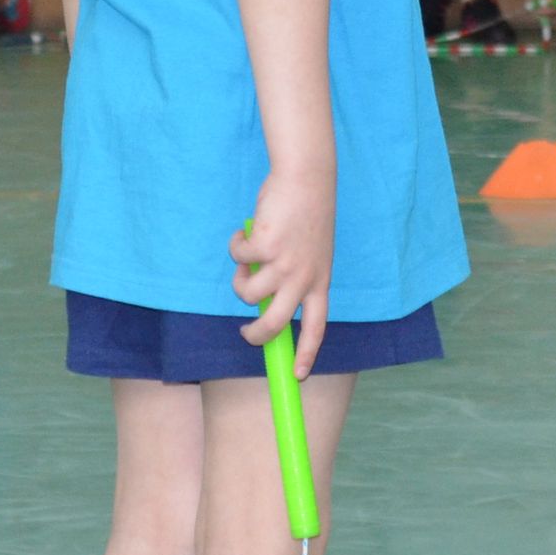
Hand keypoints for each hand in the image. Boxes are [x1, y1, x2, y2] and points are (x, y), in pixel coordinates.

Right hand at [233, 170, 334, 378]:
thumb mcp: (310, 251)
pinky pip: (236, 258)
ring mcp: (283, 264)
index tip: (298, 375)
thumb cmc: (307, 213)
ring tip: (247, 256)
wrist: (307, 178)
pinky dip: (235, 245)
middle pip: (274, 325)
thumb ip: (293, 275)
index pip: (316, 327)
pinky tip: (247, 230)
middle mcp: (303, 278)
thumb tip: (260, 296)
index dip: (306, 354)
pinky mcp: (264, 248)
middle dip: (255, 337)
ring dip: (239, 277)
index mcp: (320, 280)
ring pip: (247, 294)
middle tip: (245, 333)